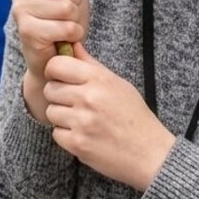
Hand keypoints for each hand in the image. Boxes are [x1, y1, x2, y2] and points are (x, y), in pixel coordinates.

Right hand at [12, 0, 89, 121]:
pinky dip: (74, 33)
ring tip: (66, 23)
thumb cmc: (64, 15)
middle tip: (70, 9)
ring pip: (65, 6)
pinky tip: (64, 37)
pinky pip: (65, 26)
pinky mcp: (27, 32)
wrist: (57, 54)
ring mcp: (21, 10)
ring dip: (75, 18)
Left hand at [44, 44, 175, 190]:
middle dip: (58, 95)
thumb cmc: (134, 115)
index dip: (55, 71)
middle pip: (50, 89)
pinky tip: (83, 133)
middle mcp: (88, 98)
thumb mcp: (117, 83)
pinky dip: (66, 134)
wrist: (148, 152)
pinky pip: (56, 133)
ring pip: (50, 112)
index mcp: (98, 79)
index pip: (57, 65)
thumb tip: (72, 46)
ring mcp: (81, 122)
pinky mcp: (77, 144)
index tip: (61, 77)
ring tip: (81, 119)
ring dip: (61, 116)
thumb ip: (91, 65)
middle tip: (74, 102)